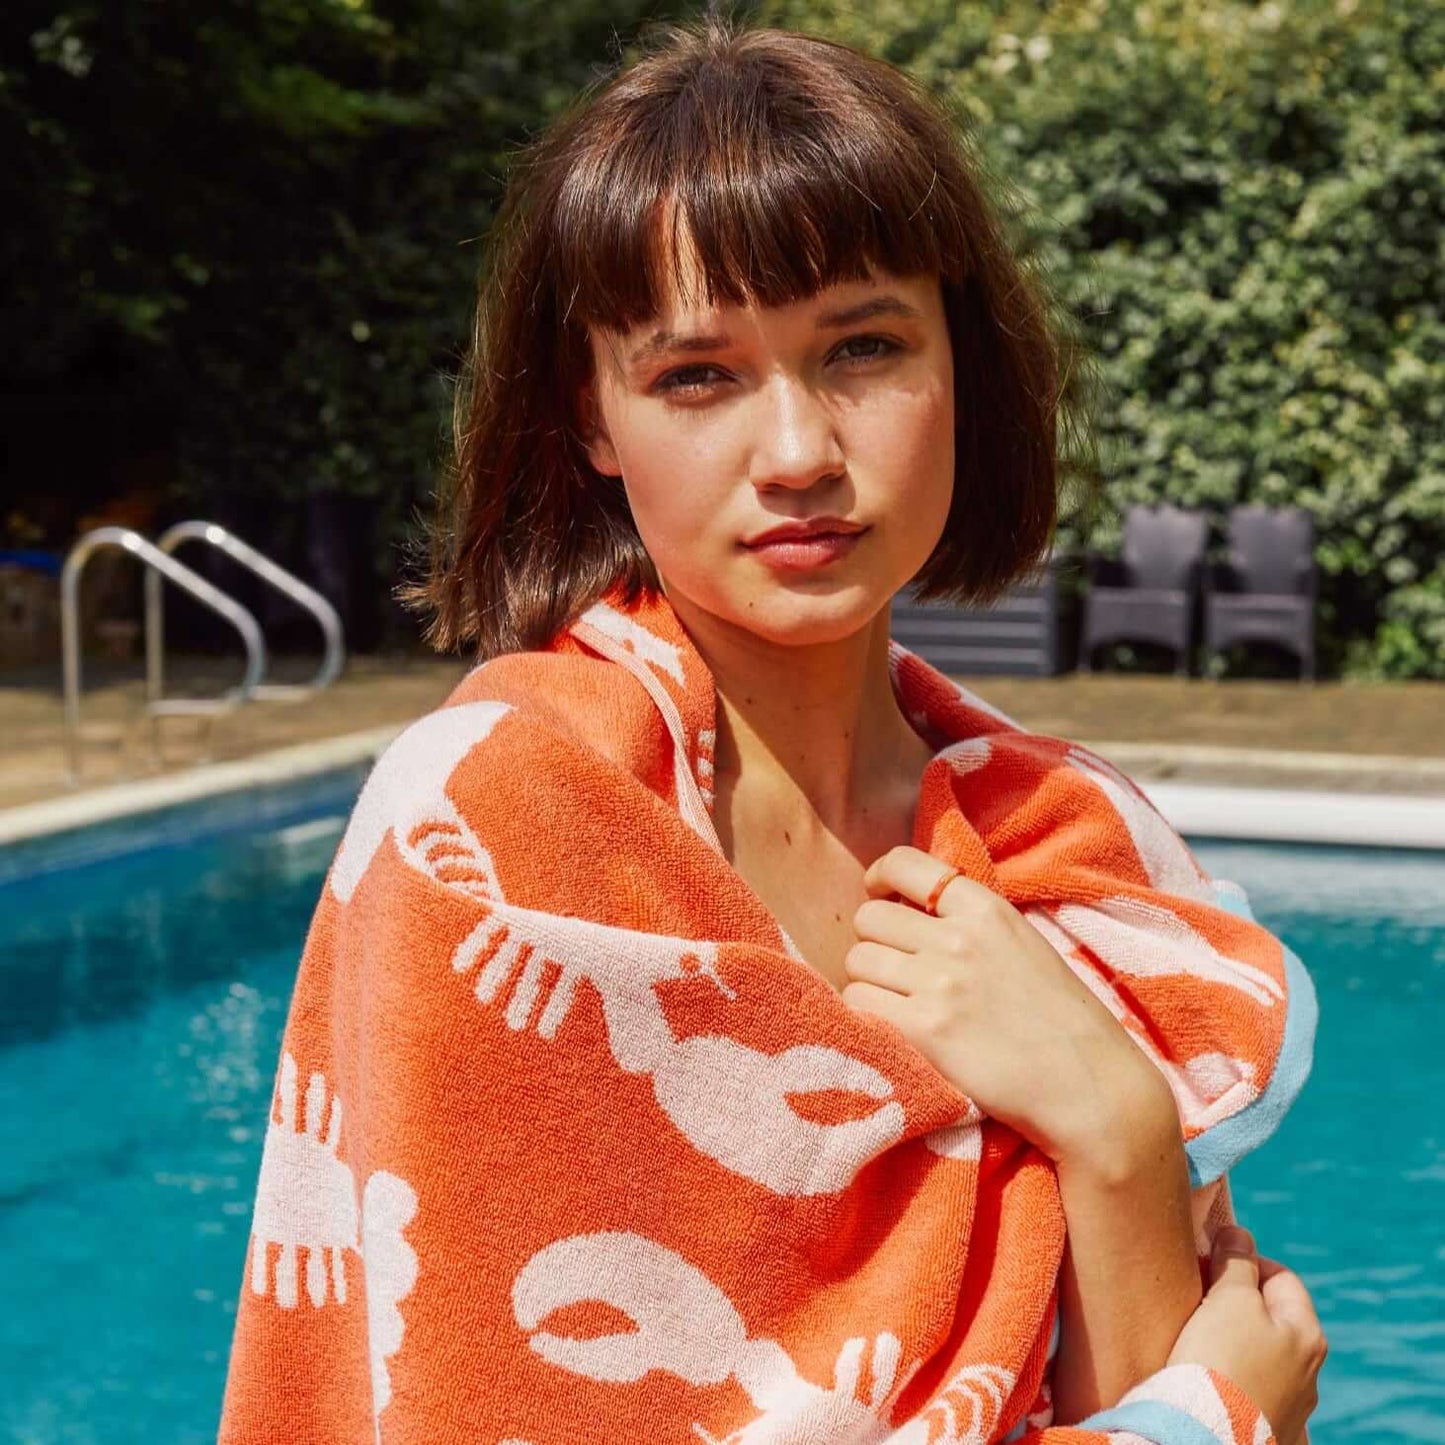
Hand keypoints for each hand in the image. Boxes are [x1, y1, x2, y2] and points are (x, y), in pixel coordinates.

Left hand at [841, 846, 1173, 1169]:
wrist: (1088, 1085)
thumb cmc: (1060, 1019)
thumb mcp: (1021, 943)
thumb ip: (970, 923)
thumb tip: (909, 907)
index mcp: (986, 909)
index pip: (905, 865)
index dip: (880, 878)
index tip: (880, 895)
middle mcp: (959, 938)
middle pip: (870, 918)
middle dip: (875, 941)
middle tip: (894, 969)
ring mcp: (940, 983)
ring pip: (858, 961)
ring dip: (869, 981)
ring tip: (897, 1003)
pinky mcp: (926, 1030)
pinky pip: (860, 1004)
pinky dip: (866, 1017)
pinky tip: (894, 1029)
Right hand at [1169, 1226, 1325, 1444]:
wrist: (1207, 1435)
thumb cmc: (1222, 1359)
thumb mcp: (1230, 1297)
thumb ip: (1237, 1261)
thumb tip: (1239, 1234)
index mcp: (1307, 1334)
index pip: (1280, 1276)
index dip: (1243, 1261)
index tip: (1208, 1264)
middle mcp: (1308, 1372)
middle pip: (1270, 1315)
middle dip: (1234, 1300)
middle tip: (1198, 1298)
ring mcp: (1289, 1406)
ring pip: (1258, 1352)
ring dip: (1231, 1338)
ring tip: (1197, 1337)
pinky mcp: (1265, 1427)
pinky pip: (1247, 1386)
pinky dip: (1229, 1373)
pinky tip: (1206, 1373)